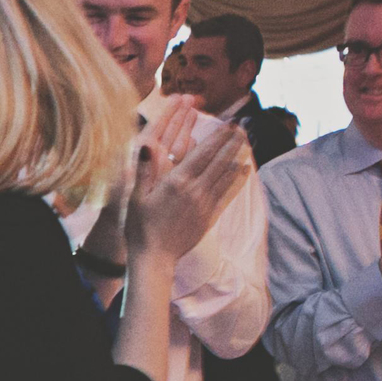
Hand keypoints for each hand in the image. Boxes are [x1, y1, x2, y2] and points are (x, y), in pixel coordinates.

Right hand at [125, 101, 247, 264]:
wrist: (154, 257)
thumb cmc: (140, 226)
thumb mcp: (135, 196)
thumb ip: (144, 169)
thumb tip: (147, 144)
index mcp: (176, 182)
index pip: (203, 153)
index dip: (218, 136)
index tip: (230, 123)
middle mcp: (195, 190)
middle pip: (220, 161)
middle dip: (232, 142)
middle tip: (243, 126)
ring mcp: (204, 204)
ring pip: (226, 175)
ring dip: (238, 156)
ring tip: (247, 141)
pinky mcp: (209, 216)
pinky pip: (227, 193)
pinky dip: (236, 179)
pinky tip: (244, 169)